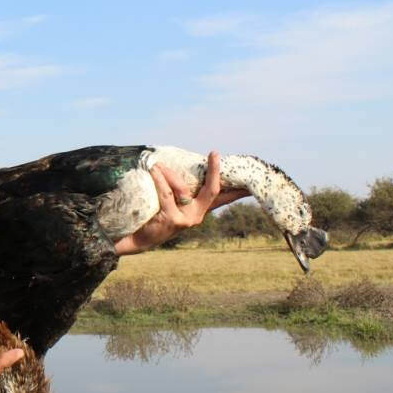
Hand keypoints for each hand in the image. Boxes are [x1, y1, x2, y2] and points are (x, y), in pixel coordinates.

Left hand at [113, 151, 249, 254]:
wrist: (141, 238)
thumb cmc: (157, 216)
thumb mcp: (174, 204)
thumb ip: (183, 191)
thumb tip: (184, 166)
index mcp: (201, 211)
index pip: (224, 198)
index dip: (238, 190)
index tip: (251, 179)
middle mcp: (197, 216)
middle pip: (212, 191)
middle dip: (215, 171)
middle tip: (215, 153)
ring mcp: (187, 219)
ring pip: (183, 189)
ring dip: (169, 174)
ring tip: (158, 165)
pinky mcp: (173, 219)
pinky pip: (167, 193)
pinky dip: (160, 180)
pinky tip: (154, 171)